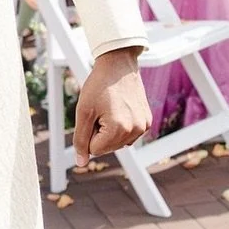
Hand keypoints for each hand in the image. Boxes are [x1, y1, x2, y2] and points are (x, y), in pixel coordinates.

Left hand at [73, 47, 148, 167]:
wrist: (118, 65)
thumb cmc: (98, 86)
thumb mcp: (83, 112)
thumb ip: (81, 139)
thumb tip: (81, 163)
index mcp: (119, 129)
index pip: (95, 149)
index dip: (88, 133)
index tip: (93, 114)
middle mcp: (136, 130)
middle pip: (107, 147)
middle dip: (99, 133)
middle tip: (101, 110)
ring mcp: (144, 126)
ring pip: (118, 143)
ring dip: (109, 131)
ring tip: (110, 109)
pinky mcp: (147, 121)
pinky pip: (128, 135)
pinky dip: (120, 127)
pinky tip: (120, 109)